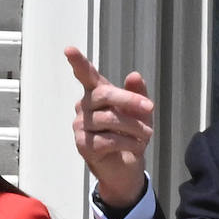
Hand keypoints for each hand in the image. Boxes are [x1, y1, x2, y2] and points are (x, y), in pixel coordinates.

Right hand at [65, 47, 152, 207]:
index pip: (86, 76)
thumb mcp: (140, 113)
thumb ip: (138, 94)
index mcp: (96, 95)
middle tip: (150, 107)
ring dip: (134, 126)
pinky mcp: (83, 146)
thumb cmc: (130, 135)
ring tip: (147, 134)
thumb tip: (134, 75)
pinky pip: (107, 139)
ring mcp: (81, 127)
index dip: (78, 63)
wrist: (127, 168)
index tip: (68, 49)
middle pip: (103, 95)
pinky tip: (135, 146)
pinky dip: (127, 142)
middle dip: (129, 100)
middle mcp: (84, 108)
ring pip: (109, 119)